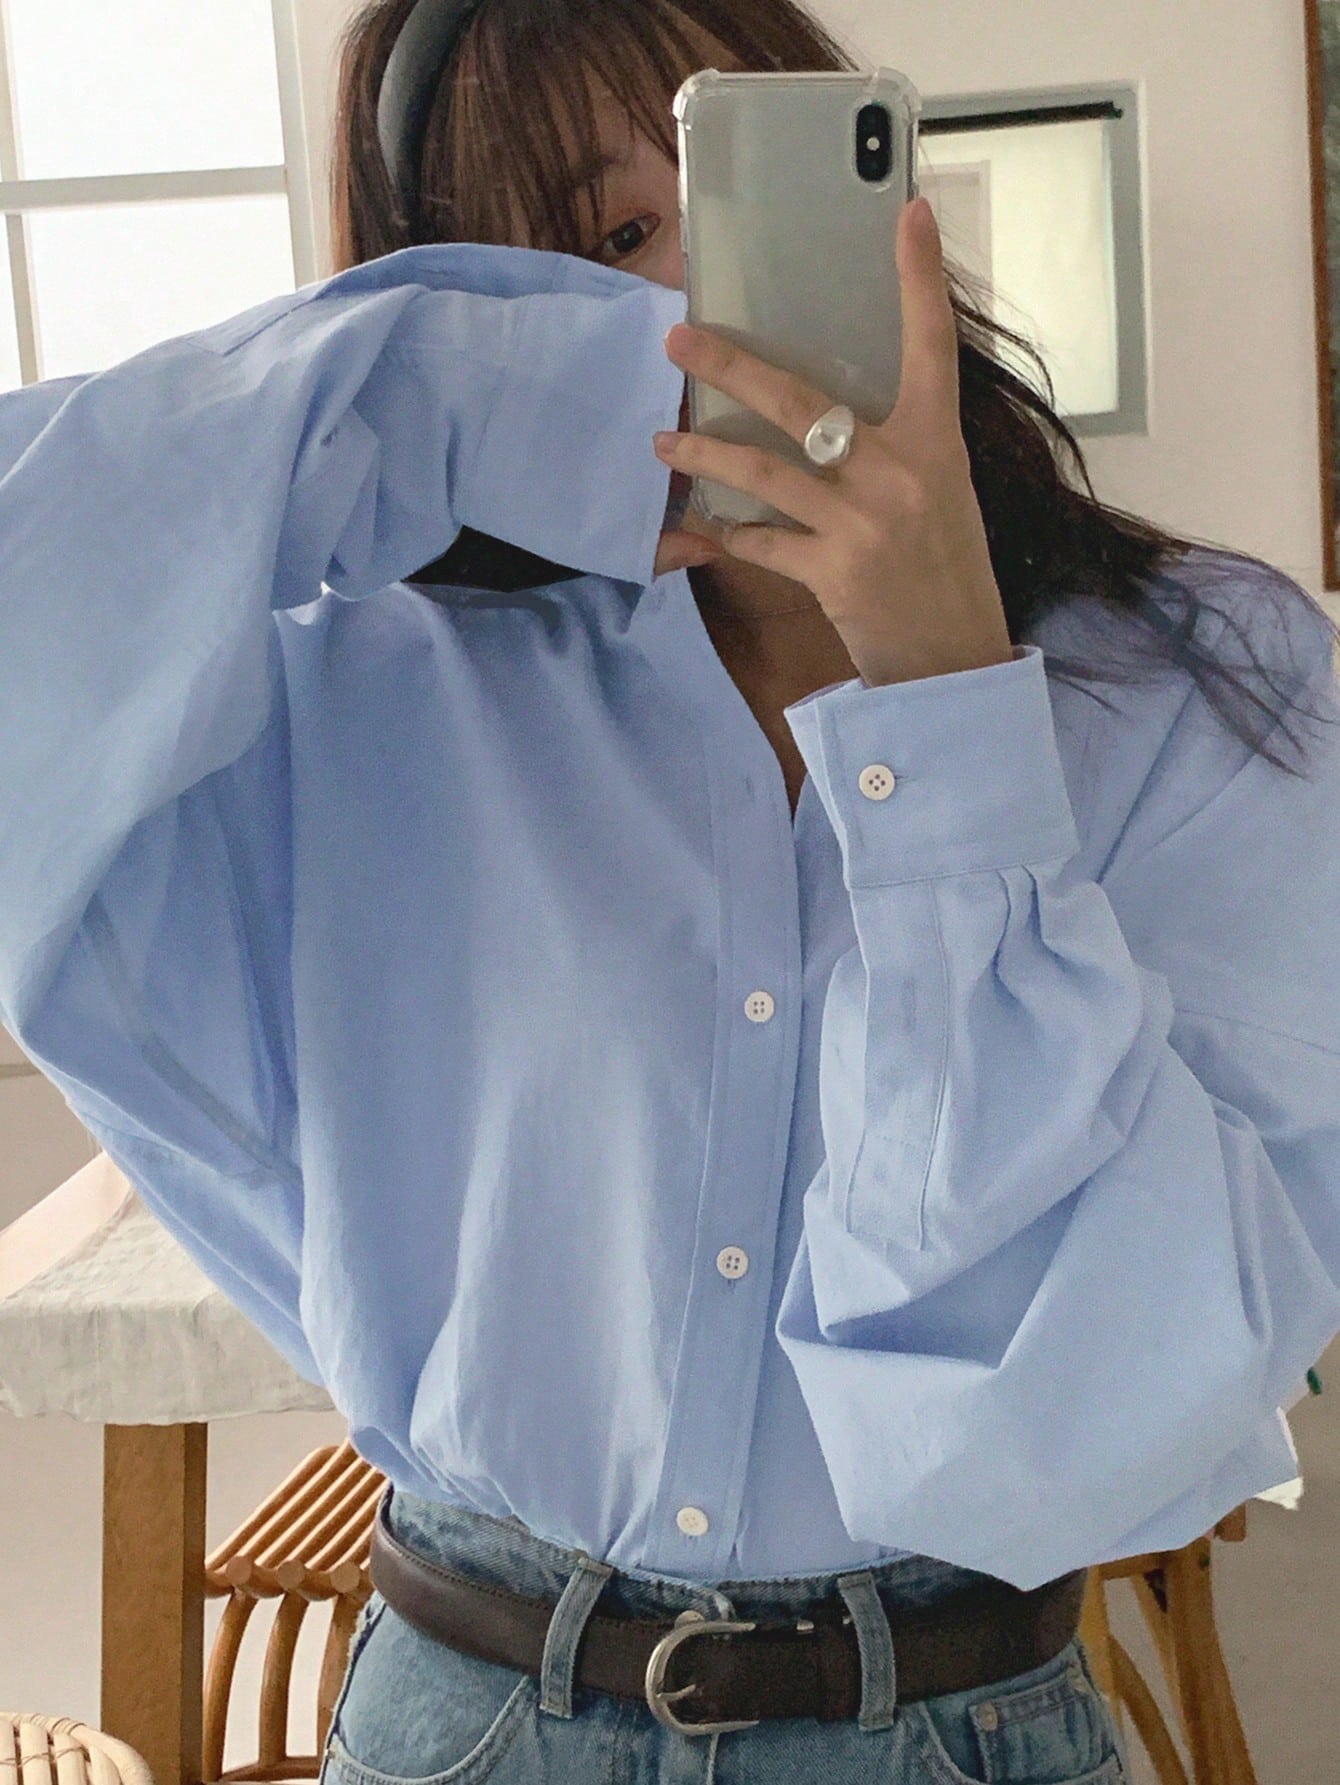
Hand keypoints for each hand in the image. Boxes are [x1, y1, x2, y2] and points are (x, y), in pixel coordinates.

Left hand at [651, 197, 1014, 684]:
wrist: (958, 659)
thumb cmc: (947, 569)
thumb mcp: (942, 492)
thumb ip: (897, 448)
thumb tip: (834, 414)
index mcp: (935, 442)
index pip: (932, 344)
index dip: (920, 277)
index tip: (908, 213)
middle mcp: (898, 472)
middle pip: (801, 401)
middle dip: (731, 366)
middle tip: (679, 339)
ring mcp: (861, 523)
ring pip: (762, 472)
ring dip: (703, 456)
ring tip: (662, 444)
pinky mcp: (833, 573)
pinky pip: (763, 543)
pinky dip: (734, 534)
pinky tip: (709, 527)